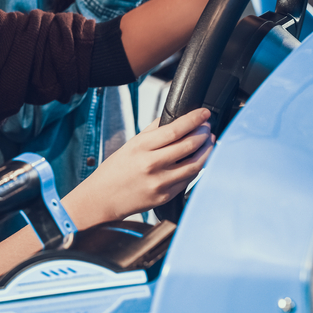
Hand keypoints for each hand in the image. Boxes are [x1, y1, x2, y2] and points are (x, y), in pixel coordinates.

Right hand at [80, 108, 213, 221]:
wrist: (103, 198)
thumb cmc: (115, 170)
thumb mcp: (131, 144)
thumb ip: (153, 130)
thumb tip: (174, 117)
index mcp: (141, 147)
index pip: (175, 130)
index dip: (193, 120)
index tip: (204, 113)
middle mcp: (151, 165)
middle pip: (188, 146)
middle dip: (203, 133)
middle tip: (207, 127)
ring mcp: (160, 183)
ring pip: (194, 165)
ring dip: (206, 150)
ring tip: (209, 141)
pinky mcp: (165, 197)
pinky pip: (188, 180)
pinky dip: (197, 167)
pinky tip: (198, 160)